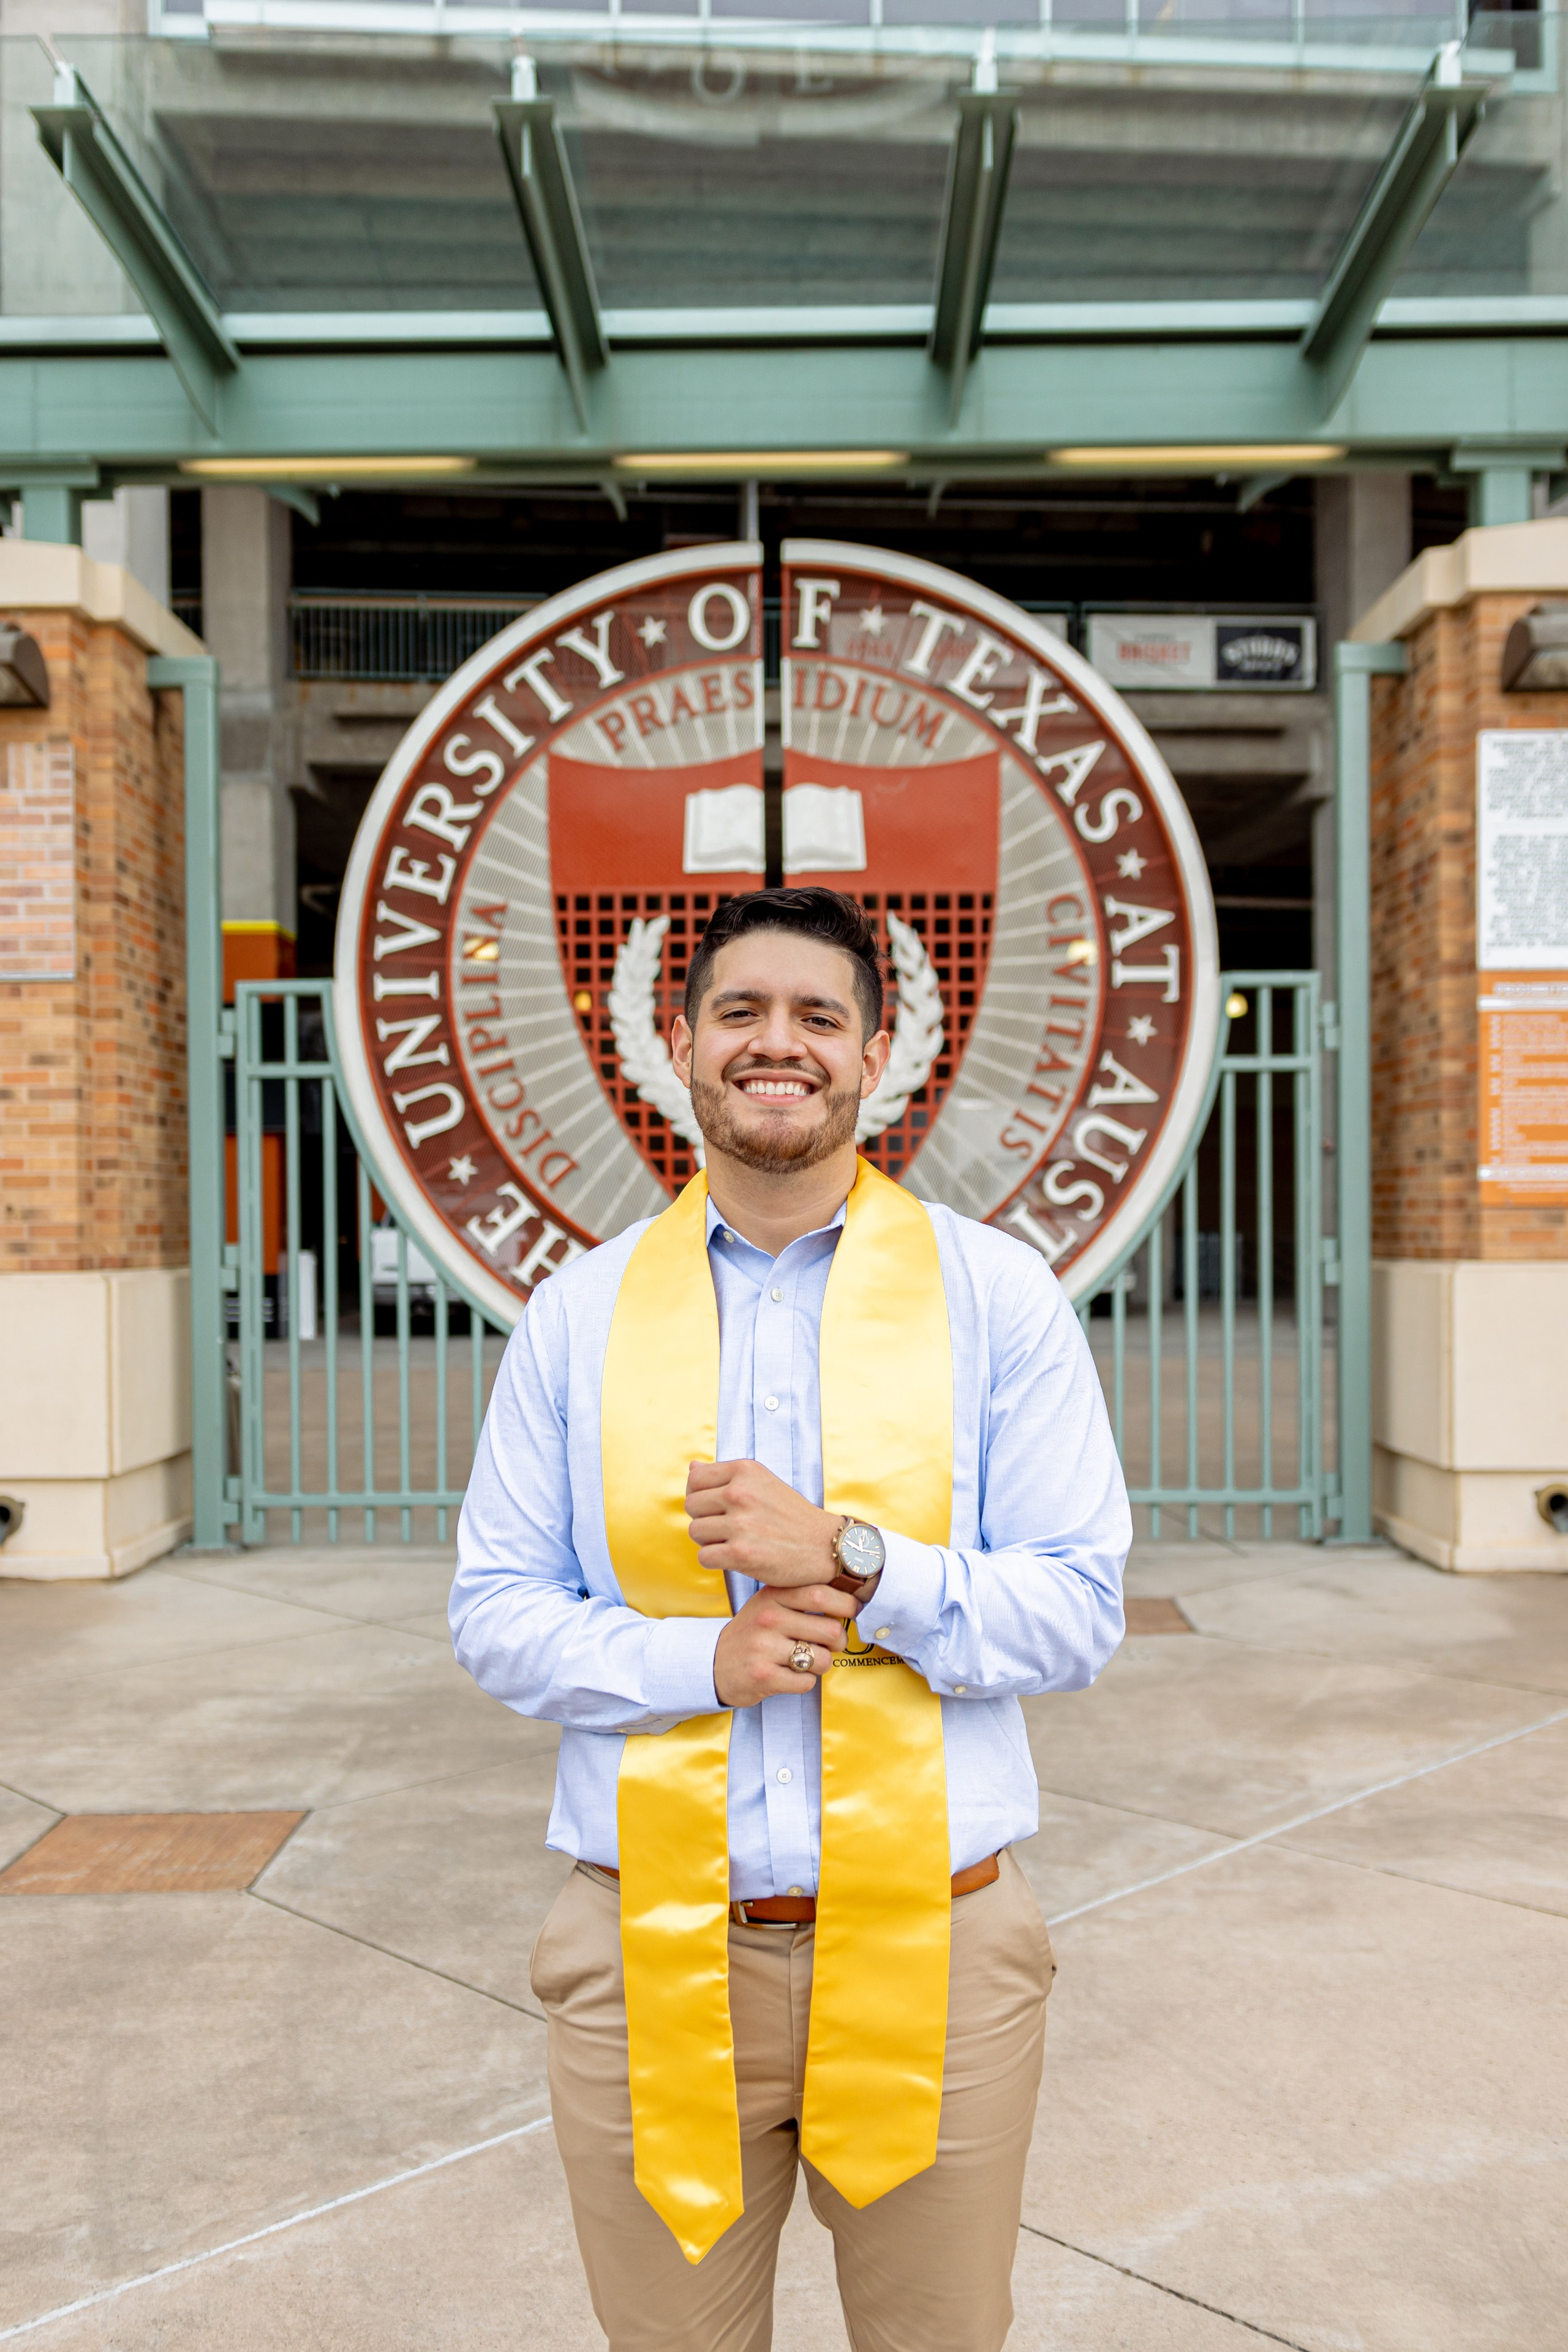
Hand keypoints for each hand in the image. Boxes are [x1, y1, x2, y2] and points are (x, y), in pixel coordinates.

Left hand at [687, 1458, 841, 1588]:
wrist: (823, 1546)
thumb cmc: (791, 1515)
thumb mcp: (763, 1482)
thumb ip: (726, 1475)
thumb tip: (692, 1468)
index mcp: (745, 1470)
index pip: (695, 1480)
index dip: (701, 1496)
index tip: (718, 1508)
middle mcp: (740, 1493)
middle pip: (691, 1506)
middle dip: (705, 1519)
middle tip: (728, 1528)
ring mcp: (741, 1524)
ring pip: (695, 1532)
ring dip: (710, 1541)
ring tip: (733, 1542)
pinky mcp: (741, 1554)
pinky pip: (704, 1557)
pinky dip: (715, 1561)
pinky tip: (734, 1558)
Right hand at [713, 1583, 860, 1708]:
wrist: (714, 1663)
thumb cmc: (754, 1633)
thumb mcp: (770, 1605)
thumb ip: (801, 1596)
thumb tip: (850, 1597)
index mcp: (772, 1597)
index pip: (820, 1595)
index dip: (846, 1605)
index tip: (853, 1611)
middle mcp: (768, 1619)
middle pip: (830, 1630)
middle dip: (839, 1642)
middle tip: (831, 1644)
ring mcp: (764, 1648)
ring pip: (822, 1659)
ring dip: (822, 1664)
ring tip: (807, 1661)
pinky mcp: (763, 1676)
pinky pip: (807, 1682)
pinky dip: (805, 1682)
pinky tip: (790, 1675)